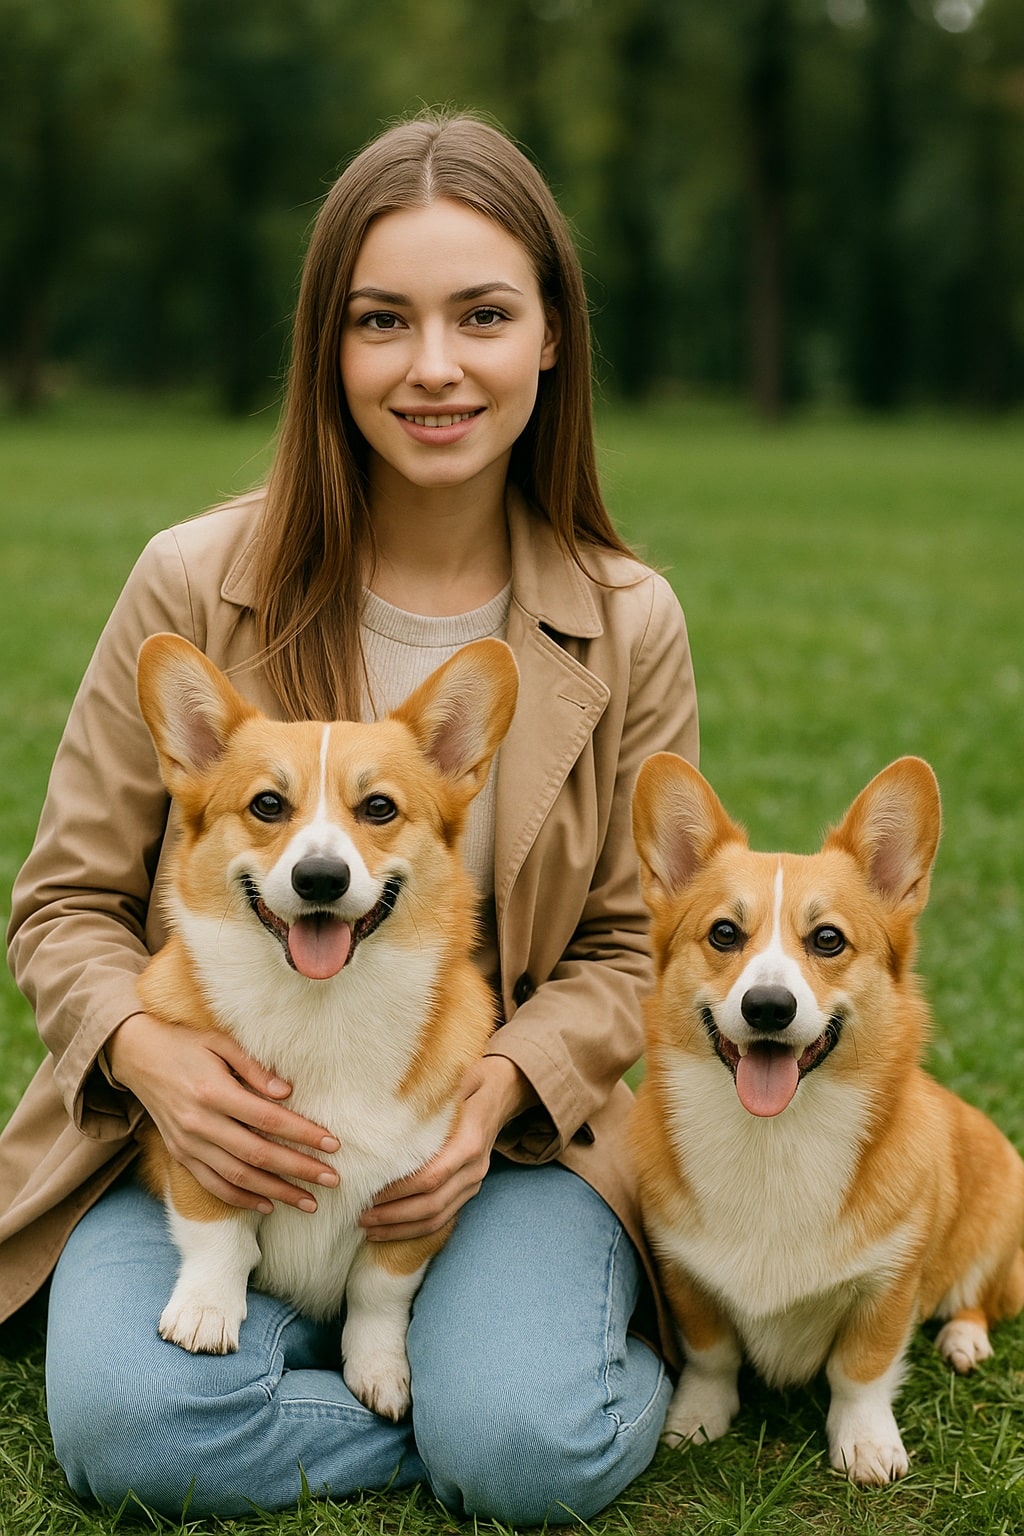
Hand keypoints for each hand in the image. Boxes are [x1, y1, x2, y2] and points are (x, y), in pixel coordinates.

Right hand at [106, 1012, 339, 1213]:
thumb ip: (254, 1068)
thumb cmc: (186, 1045)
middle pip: (257, 1153)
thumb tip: (287, 1093)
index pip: (268, 1118)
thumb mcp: (221, 1042)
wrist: (136, 1057)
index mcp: (213, 1091)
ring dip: (276, 1192)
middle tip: (332, 1180)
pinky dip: (240, 1198)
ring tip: (308, 1202)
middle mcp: (199, 1123)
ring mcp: (187, 1143)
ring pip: (237, 1176)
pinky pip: (212, 1184)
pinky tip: (267, 1205)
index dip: (302, 1133)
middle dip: (298, 1169)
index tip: (332, 1145)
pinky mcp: (179, 1155)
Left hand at [359, 1055, 535, 1242]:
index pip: (431, 1177)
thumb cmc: (476, 1082)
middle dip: (394, 1216)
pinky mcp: (470, 1189)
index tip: (370, 1193)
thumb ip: (436, 1090)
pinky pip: (445, 1218)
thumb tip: (398, 1092)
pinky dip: (417, 1228)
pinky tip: (392, 1229)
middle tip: (361, 1217)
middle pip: (432, 1204)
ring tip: (370, 1229)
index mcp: (469, 1143)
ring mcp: (474, 1182)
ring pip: (438, 1218)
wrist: (504, 1092)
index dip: (400, 1190)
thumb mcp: (461, 1077)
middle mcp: (474, 1168)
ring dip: (403, 1228)